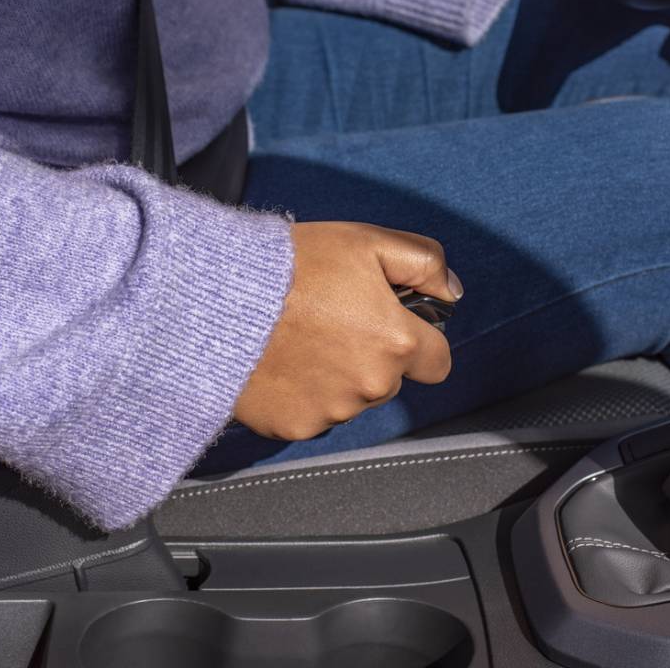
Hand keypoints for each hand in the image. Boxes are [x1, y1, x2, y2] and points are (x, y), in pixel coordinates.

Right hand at [234, 222, 462, 440]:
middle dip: (371, 356)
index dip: (419, 342)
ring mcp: (333, 411)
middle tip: (332, 321)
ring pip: (351, 399)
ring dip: (336, 376)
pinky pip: (311, 414)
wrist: (218, 298)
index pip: (438, 362)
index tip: (393, 327)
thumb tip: (451, 291)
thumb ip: (424, 263)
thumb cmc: (292, 266)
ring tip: (299, 338)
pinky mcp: (294, 426)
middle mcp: (372, 386)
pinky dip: (300, 394)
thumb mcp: (368, 243)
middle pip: (390, 380)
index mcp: (397, 343)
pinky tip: (280, 361)